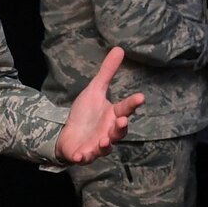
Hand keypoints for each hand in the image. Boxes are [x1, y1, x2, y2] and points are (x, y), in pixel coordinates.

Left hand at [57, 46, 144, 163]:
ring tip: (103, 140)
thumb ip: (107, 73)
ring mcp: (97, 145)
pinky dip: (83, 157)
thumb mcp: (94, 90)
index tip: (140, 97)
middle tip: (121, 121)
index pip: (125, 108)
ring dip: (105, 144)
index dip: (132, 103)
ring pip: (105, 147)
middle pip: (118, 131)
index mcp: (112, 115)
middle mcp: (108, 131)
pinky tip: (79, 156)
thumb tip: (119, 49)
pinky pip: (85, 157)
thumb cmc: (85, 114)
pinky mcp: (84, 154)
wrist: (67, 133)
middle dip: (120, 127)